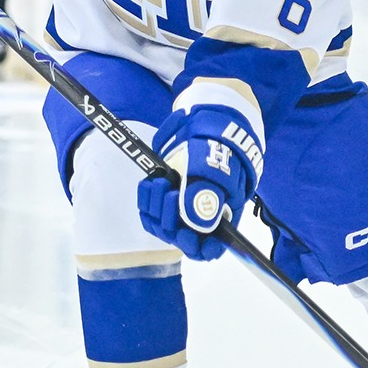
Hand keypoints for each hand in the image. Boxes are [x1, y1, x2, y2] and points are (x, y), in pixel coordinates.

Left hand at [136, 106, 263, 261]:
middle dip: (171, 219)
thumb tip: (195, 225)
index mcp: (222, 216)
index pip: (210, 248)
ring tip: (160, 182)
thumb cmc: (220, 146)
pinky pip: (149, 212)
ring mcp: (181, 206)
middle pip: (181, 238)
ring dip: (156, 208)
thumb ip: (206, 199)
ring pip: (163, 225)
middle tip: (170, 193)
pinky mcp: (164, 195)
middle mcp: (200, 216)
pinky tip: (149, 183)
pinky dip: (146, 200)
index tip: (188, 236)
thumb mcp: (217, 170)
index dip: (200, 248)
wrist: (205, 119)